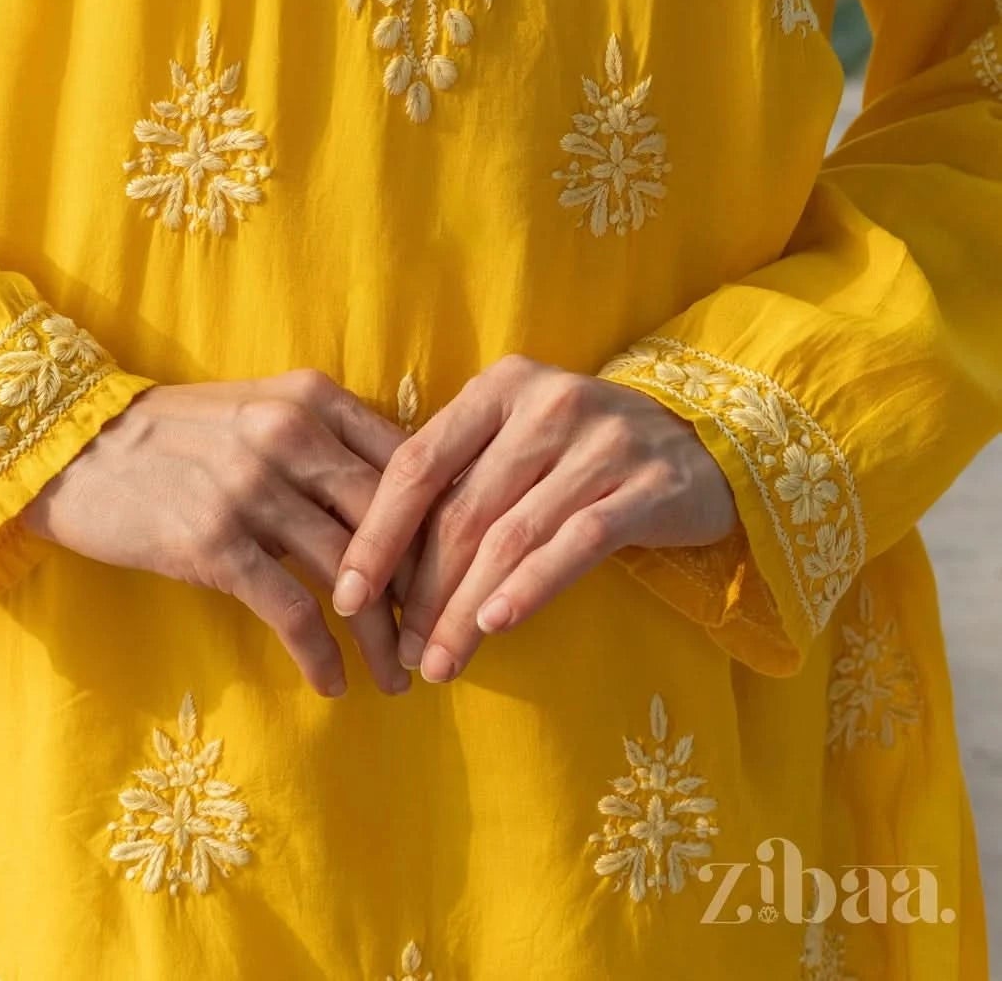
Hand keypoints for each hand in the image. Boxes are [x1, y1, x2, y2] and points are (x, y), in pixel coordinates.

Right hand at [21, 370, 421, 698]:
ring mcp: (254, 488)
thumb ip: (326, 436)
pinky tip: (333, 684)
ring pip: (349, 573)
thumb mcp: (259, 408)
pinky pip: (291, 609)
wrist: (74, 447)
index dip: (442, 527)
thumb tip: (404, 497)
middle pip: (390, 522)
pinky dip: (321, 654)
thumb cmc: (175, 435)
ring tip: (400, 678)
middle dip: (424, 590)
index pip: (408, 464)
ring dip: (382, 637)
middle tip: (441, 638)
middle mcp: (291, 434)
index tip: (459, 575)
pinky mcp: (214, 541)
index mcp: (312, 397)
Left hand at [329, 354, 737, 682]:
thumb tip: (381, 568)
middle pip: (464, 510)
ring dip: (467, 608)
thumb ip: (461, 480)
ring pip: (513, 537)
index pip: (419, 461)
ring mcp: (602, 442)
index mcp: (501, 387)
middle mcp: (548, 405)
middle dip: (423, 590)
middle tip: (401, 650)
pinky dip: (532, 587)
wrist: (702, 441)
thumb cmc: (581, 451)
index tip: (347, 594)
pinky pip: (577, 543)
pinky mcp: (648, 486)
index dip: (377, 531)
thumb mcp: (518, 440)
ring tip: (439, 661)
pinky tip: (497, 626)